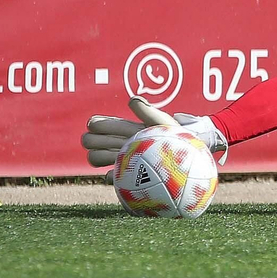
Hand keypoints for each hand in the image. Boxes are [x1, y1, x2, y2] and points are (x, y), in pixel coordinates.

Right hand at [82, 96, 227, 182]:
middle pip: (90, 141)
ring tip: (116, 157)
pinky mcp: (126, 177)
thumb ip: (147, 112)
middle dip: (93, 140)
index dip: (96, 125)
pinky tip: (118, 174)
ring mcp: (121, 160)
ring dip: (99, 156)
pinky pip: (110, 177)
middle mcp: (119, 143)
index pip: (97, 125)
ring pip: (95, 158)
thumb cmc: (175, 136)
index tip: (100, 126)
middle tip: (109, 142)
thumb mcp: (163, 122)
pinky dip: (110, 176)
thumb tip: (132, 100)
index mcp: (124, 128)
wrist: (186, 159)